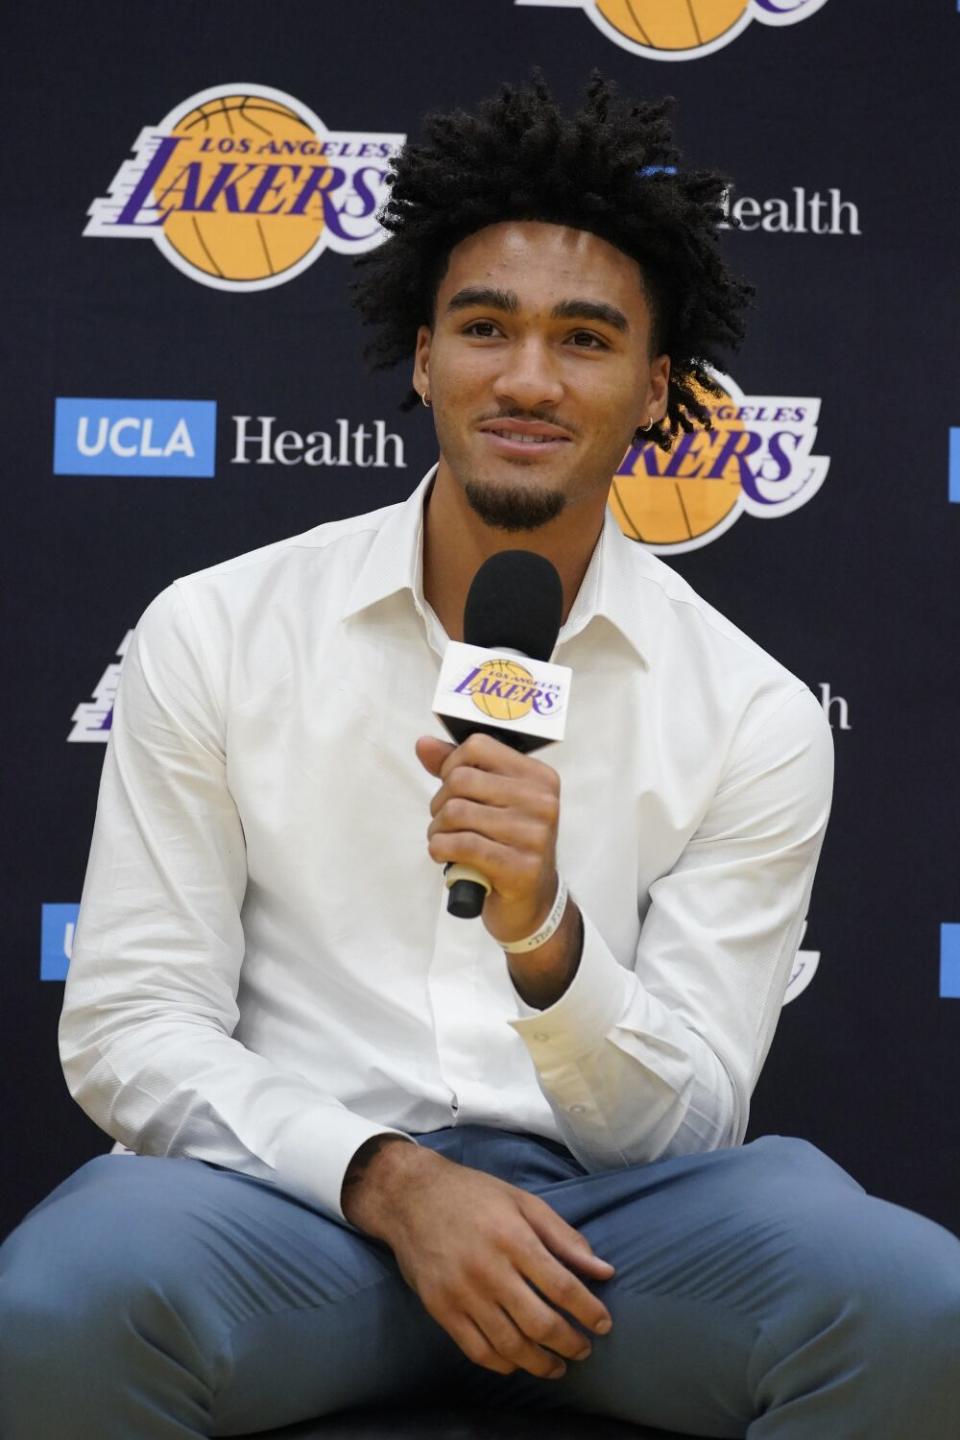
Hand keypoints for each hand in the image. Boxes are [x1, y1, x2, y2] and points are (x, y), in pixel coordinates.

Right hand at [344, 1140, 614, 1379]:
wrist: (411, 1197)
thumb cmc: (474, 1195)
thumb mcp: (523, 1202)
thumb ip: (565, 1237)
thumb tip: (604, 1271)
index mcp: (514, 1238)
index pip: (562, 1287)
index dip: (589, 1311)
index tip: (604, 1324)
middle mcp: (489, 1270)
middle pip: (540, 1323)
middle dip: (570, 1343)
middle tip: (584, 1350)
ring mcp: (462, 1293)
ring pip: (510, 1345)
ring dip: (540, 1363)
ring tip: (558, 1365)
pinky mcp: (441, 1310)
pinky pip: (477, 1350)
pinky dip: (503, 1364)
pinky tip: (518, 1363)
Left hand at [416, 732, 561, 948]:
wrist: (531, 903)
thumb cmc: (507, 845)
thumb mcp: (491, 802)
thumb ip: (459, 769)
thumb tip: (423, 744)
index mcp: (539, 777)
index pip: (478, 746)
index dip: (451, 765)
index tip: (452, 788)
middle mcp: (543, 802)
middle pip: (461, 779)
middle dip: (440, 802)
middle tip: (445, 822)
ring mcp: (535, 835)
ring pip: (456, 812)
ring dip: (437, 830)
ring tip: (444, 840)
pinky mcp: (521, 867)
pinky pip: (462, 845)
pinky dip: (441, 849)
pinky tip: (444, 855)